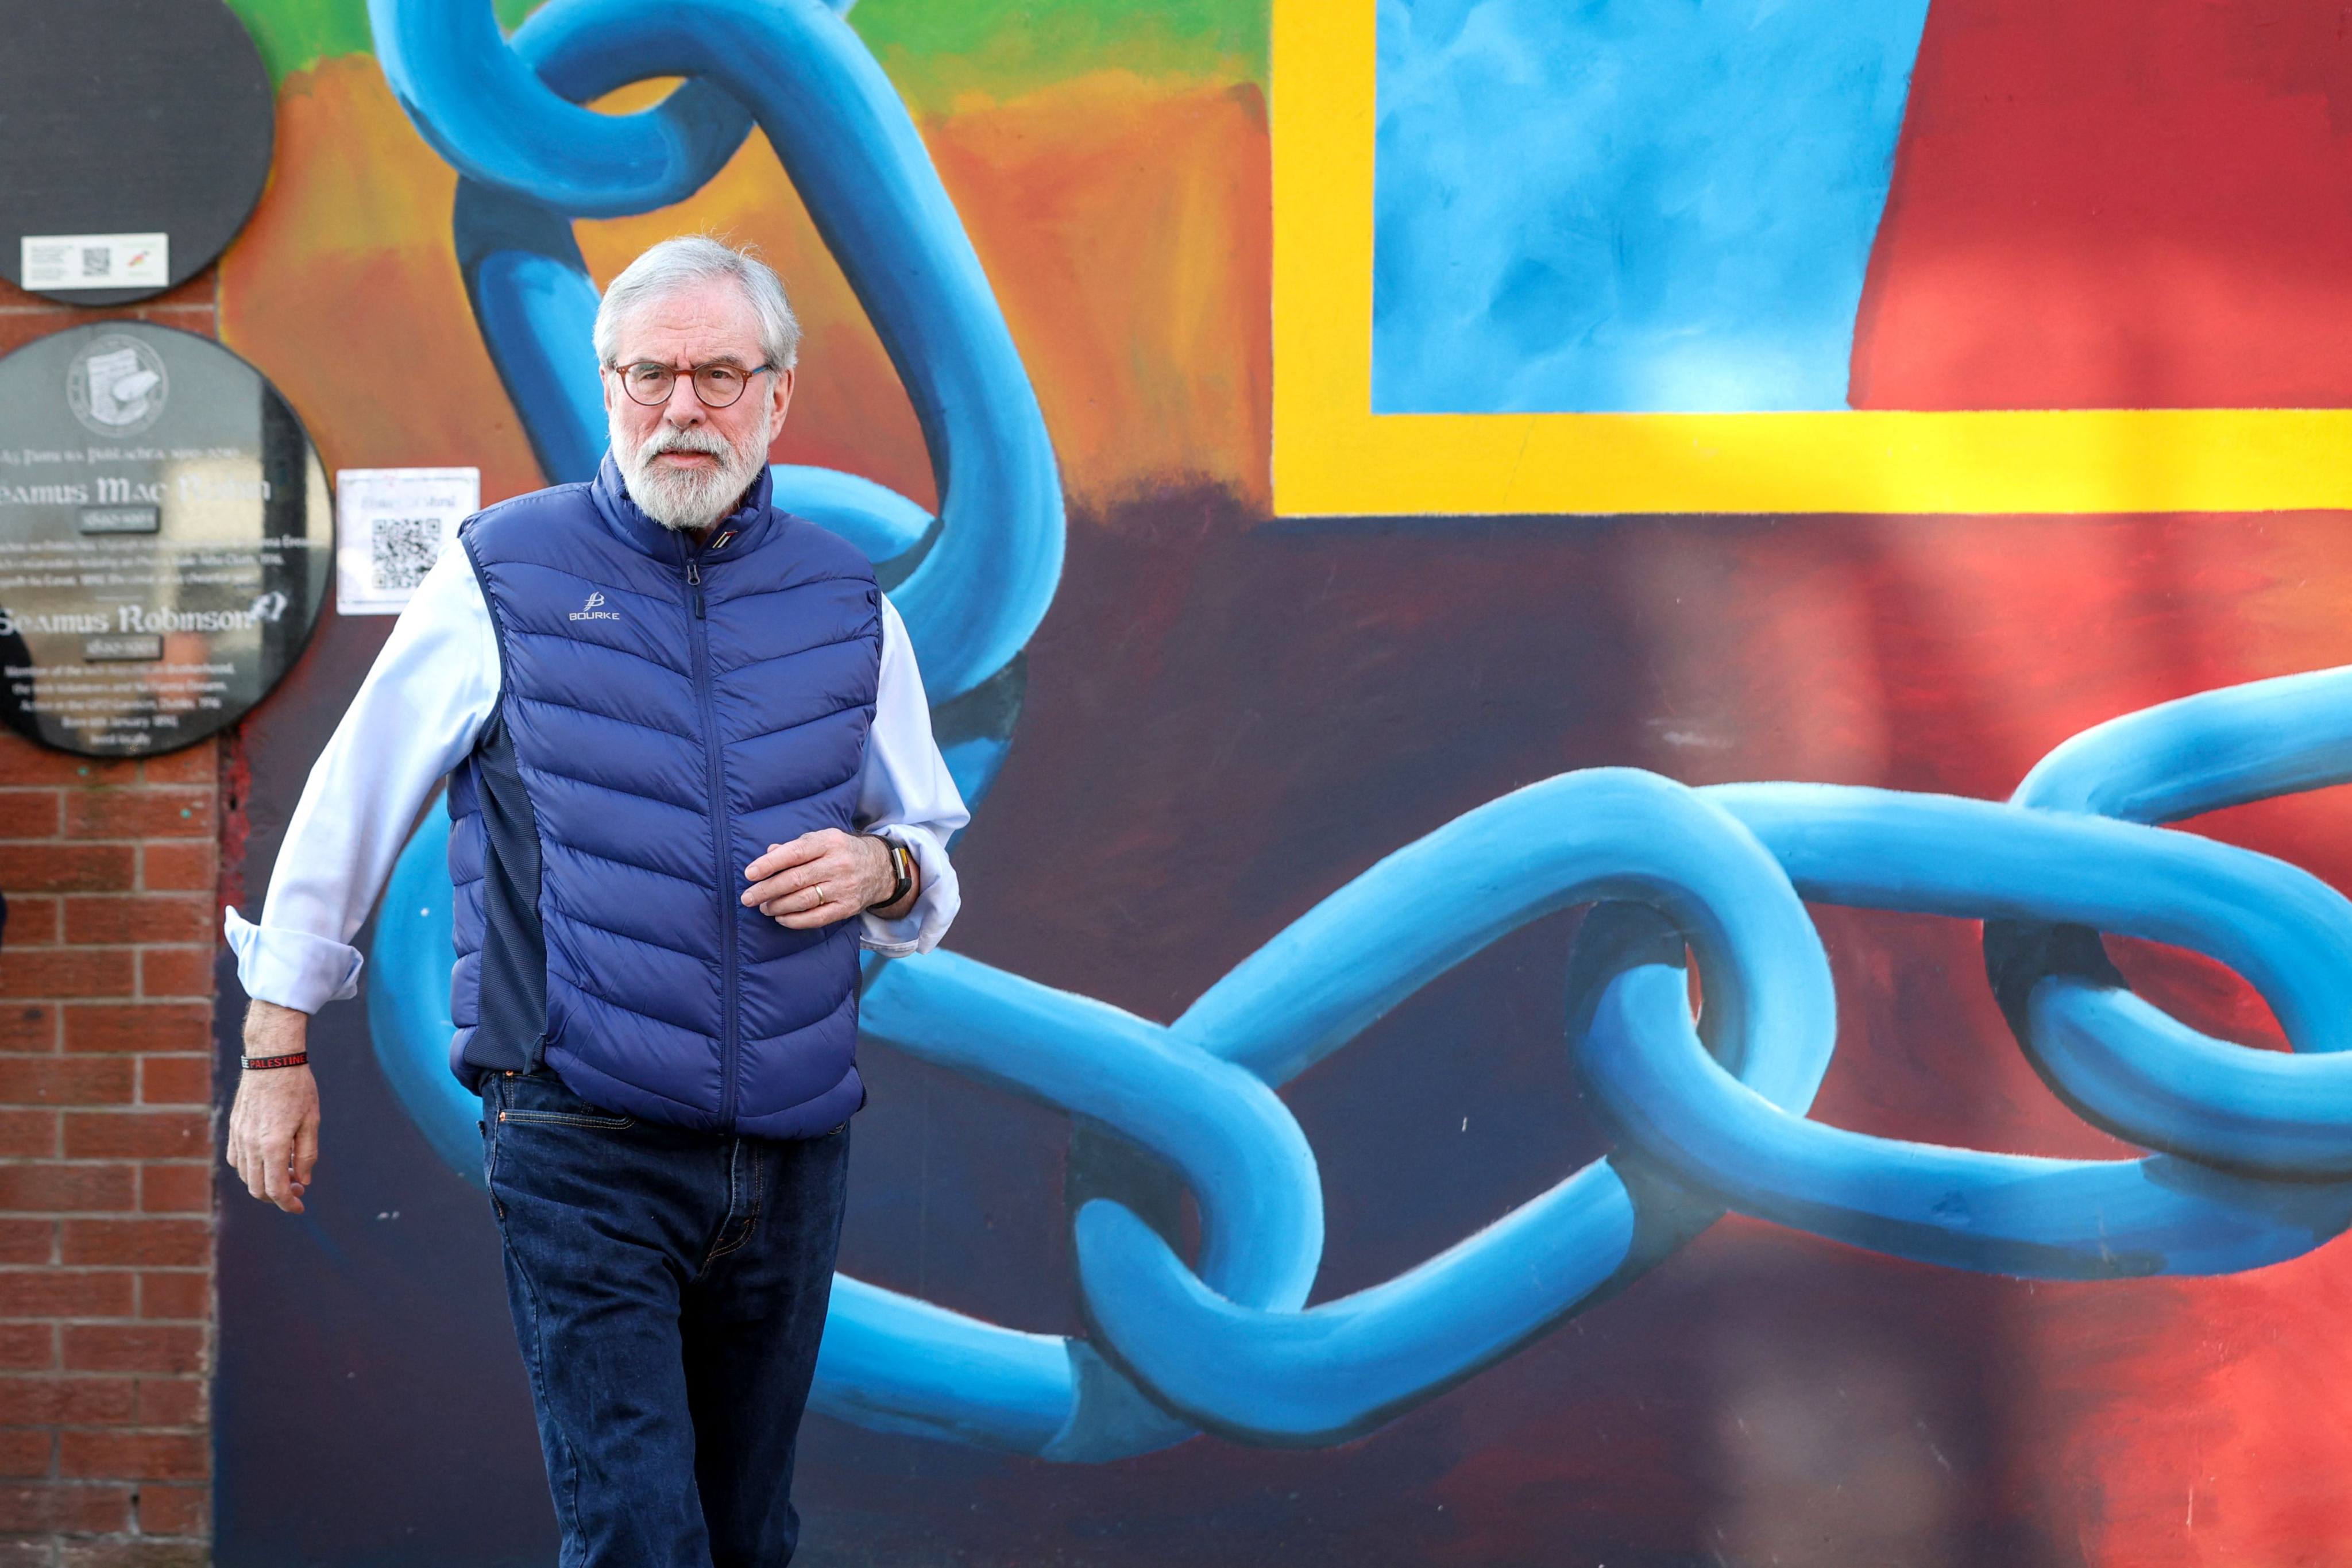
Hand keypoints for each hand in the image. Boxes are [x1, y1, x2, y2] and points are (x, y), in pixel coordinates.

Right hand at [225, 1000, 319, 1213]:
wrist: (272, 1060)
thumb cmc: (298, 1088)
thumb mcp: (311, 1122)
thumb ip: (307, 1154)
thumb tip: (304, 1181)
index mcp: (273, 1146)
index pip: (276, 1189)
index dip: (288, 1204)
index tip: (300, 1207)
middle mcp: (251, 1145)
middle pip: (257, 1188)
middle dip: (278, 1196)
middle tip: (298, 1186)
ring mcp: (238, 1137)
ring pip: (245, 1176)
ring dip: (264, 1182)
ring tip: (288, 1170)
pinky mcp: (233, 1128)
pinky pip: (236, 1160)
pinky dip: (250, 1168)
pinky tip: (268, 1159)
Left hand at [741, 829, 895, 927]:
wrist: (879, 868)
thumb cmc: (841, 851)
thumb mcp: (821, 840)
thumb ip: (794, 847)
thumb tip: (768, 854)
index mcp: (829, 842)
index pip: (794, 853)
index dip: (769, 864)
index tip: (749, 874)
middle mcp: (838, 864)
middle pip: (796, 879)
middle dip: (767, 890)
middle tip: (748, 897)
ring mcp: (845, 887)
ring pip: (804, 900)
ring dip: (778, 906)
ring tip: (763, 907)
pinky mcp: (848, 907)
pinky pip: (817, 918)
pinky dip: (795, 920)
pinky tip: (781, 918)